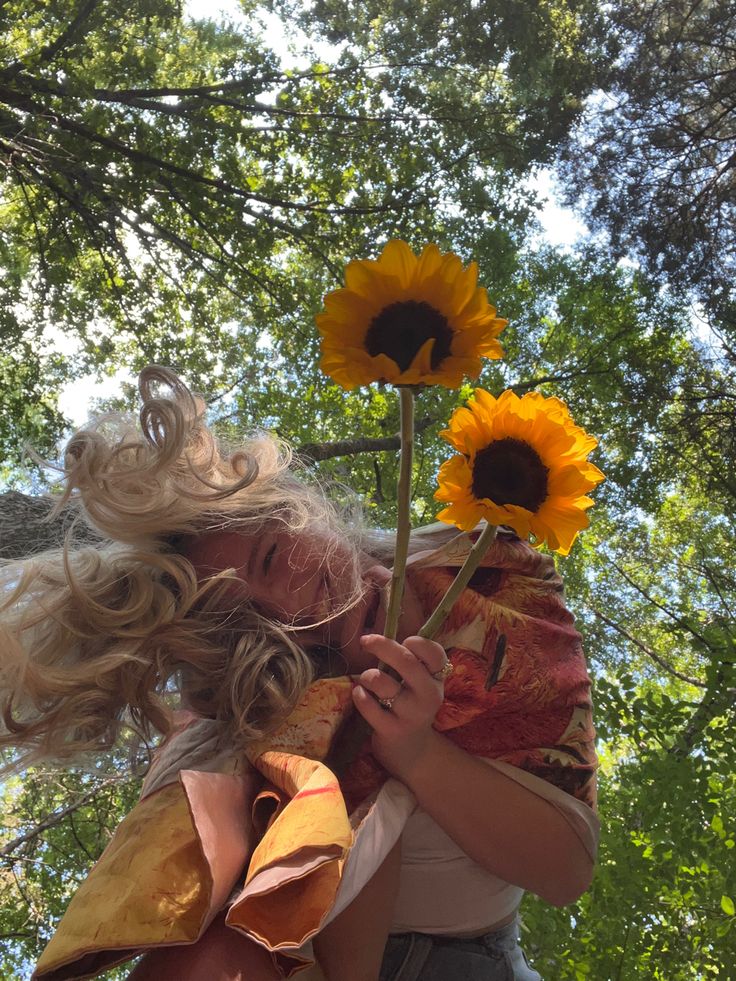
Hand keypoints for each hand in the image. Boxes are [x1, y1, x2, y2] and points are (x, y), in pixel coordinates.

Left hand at [352, 634, 449, 783]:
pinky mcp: (392, 730)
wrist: (412, 751)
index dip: (418, 642)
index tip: (404, 641)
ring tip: (366, 679)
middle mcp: (428, 695)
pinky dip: (359, 695)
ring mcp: (411, 714)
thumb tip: (381, 635)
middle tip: (365, 641)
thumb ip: (411, 661)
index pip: (435, 653)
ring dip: (368, 675)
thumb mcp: (420, 684)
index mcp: (437, 679)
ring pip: (382, 682)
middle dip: (382, 646)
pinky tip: (359, 694)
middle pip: (406, 661)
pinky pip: (368, 705)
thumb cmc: (410, 706)